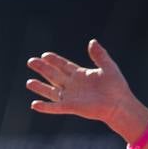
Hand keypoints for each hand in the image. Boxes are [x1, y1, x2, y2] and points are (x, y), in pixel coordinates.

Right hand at [26, 39, 147, 139]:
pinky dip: (44, 107)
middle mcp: (72, 85)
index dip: (54, 60)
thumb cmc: (116, 86)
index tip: (44, 55)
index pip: (63, 65)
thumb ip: (99, 55)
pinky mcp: (71, 107)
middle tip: (31, 61)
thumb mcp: (108, 67)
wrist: (119, 104)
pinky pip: (55, 107)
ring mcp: (70, 97)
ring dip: (40, 87)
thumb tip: (92, 41)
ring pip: (51, 91)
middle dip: (42, 68)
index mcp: (80, 74)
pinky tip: (34, 104)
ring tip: (29, 83)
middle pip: (53, 75)